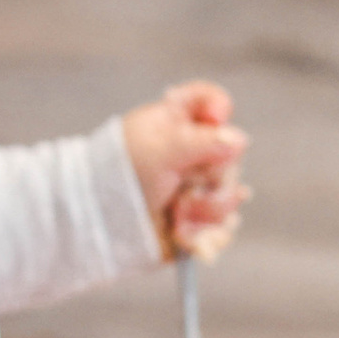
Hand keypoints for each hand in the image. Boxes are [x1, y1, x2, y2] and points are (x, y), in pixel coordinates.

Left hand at [123, 82, 249, 260]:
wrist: (97, 222)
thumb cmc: (120, 174)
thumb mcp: (162, 147)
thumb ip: (204, 140)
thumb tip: (240, 140)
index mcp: (177, 122)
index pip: (211, 102)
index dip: (218, 107)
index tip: (214, 117)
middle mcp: (191, 153)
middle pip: (232, 157)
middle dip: (212, 176)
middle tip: (184, 181)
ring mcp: (196, 189)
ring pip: (231, 197)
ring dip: (206, 209)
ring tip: (177, 212)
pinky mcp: (196, 223)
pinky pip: (222, 230)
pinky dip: (204, 235)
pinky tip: (181, 233)